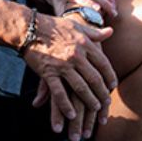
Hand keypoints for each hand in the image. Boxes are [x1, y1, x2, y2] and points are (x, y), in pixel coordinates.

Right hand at [22, 12, 116, 140]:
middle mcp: (76, 55)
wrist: (28, 28)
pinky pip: (59, 93)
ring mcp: (62, 65)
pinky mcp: (48, 72)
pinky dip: (66, 105)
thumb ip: (94, 32)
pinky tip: (72, 114)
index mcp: (84, 44)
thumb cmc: (53, 26)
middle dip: (102, 93)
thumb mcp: (76, 26)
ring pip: (80, 87)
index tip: (113, 86)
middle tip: (106, 103)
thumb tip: (111, 31)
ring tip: (95, 109)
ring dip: (89, 100)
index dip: (110, 76)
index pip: (103, 63)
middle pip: (94, 78)